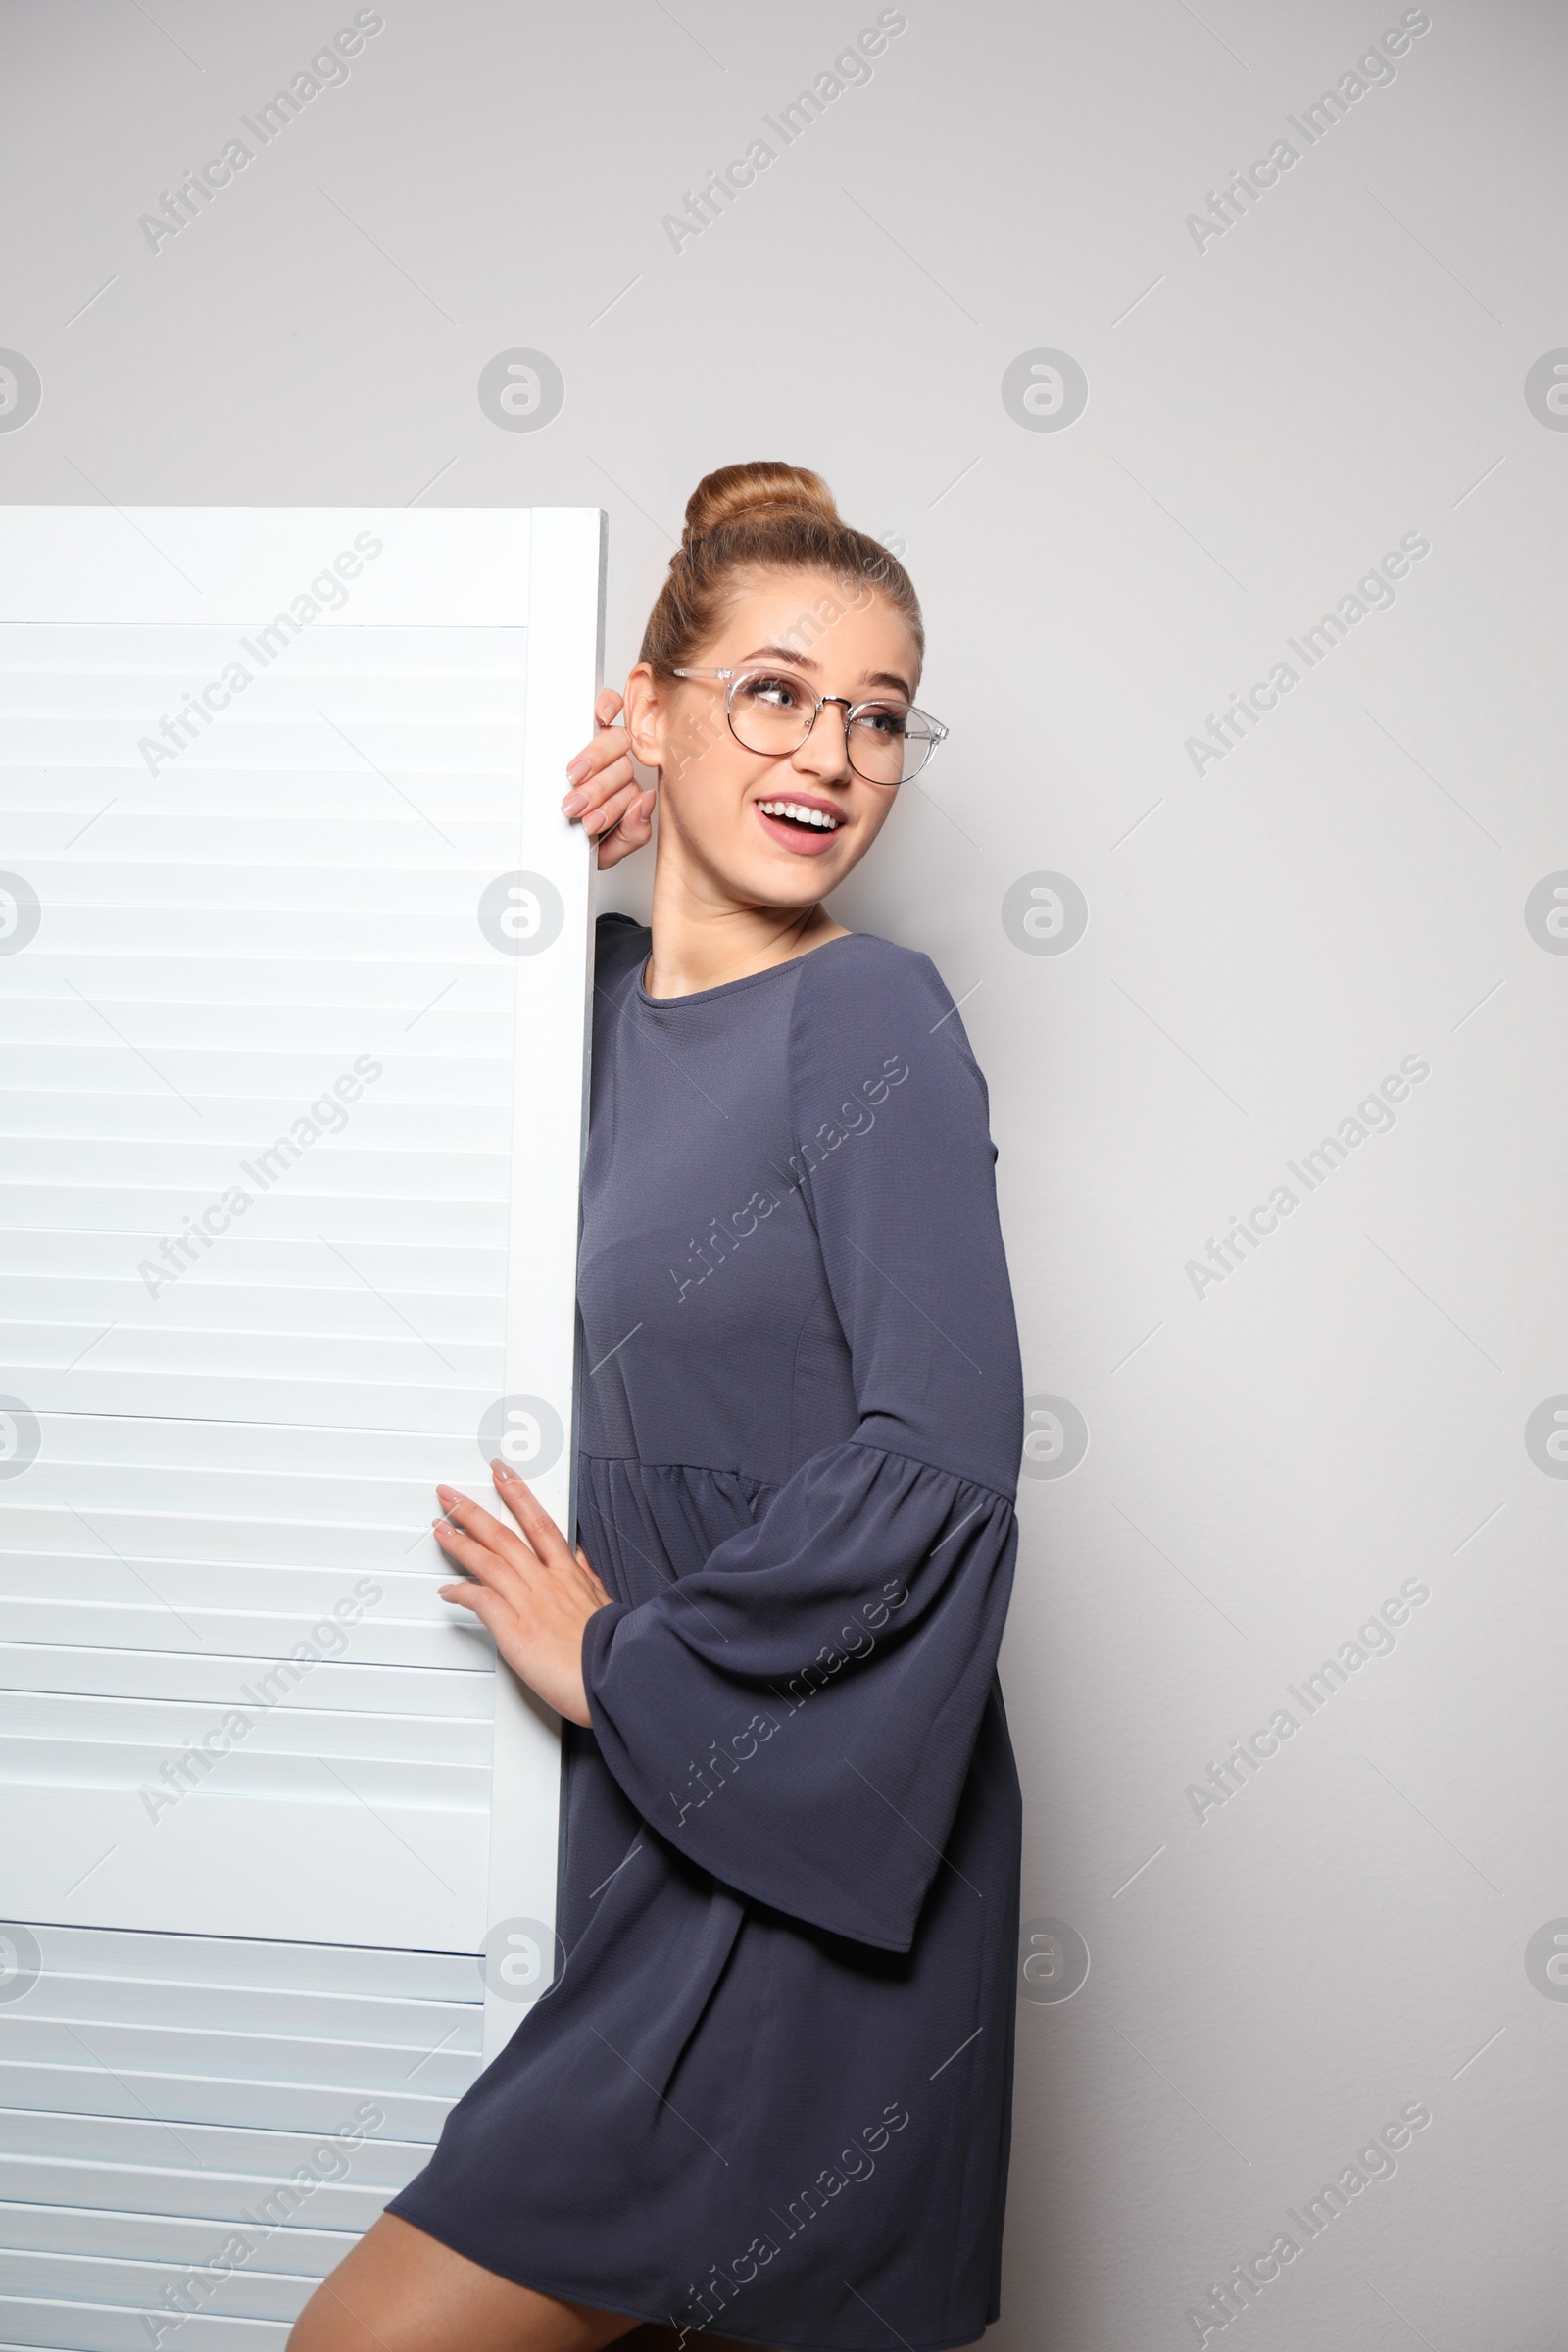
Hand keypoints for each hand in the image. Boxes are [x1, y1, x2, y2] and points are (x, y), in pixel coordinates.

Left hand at [433, 1463, 611, 1725]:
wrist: (615, 1677)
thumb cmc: (611, 1650)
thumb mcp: (604, 1603)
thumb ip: (586, 1578)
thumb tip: (578, 1559)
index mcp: (568, 1575)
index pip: (539, 1523)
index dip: (518, 1495)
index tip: (503, 1475)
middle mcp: (546, 1582)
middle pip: (504, 1536)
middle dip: (473, 1510)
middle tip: (450, 1494)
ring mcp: (529, 1603)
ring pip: (488, 1561)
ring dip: (460, 1541)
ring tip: (439, 1527)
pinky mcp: (515, 1629)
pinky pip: (481, 1601)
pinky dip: (461, 1592)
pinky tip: (447, 1589)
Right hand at [561, 686, 654, 867]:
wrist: (551, 834)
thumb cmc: (579, 836)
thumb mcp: (606, 849)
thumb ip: (632, 832)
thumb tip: (645, 802)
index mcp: (626, 797)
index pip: (632, 792)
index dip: (614, 806)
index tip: (591, 822)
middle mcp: (619, 772)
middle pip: (621, 768)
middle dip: (598, 791)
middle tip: (576, 805)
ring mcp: (605, 748)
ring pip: (614, 743)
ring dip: (593, 762)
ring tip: (573, 780)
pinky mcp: (587, 725)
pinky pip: (610, 707)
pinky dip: (609, 706)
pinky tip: (601, 715)